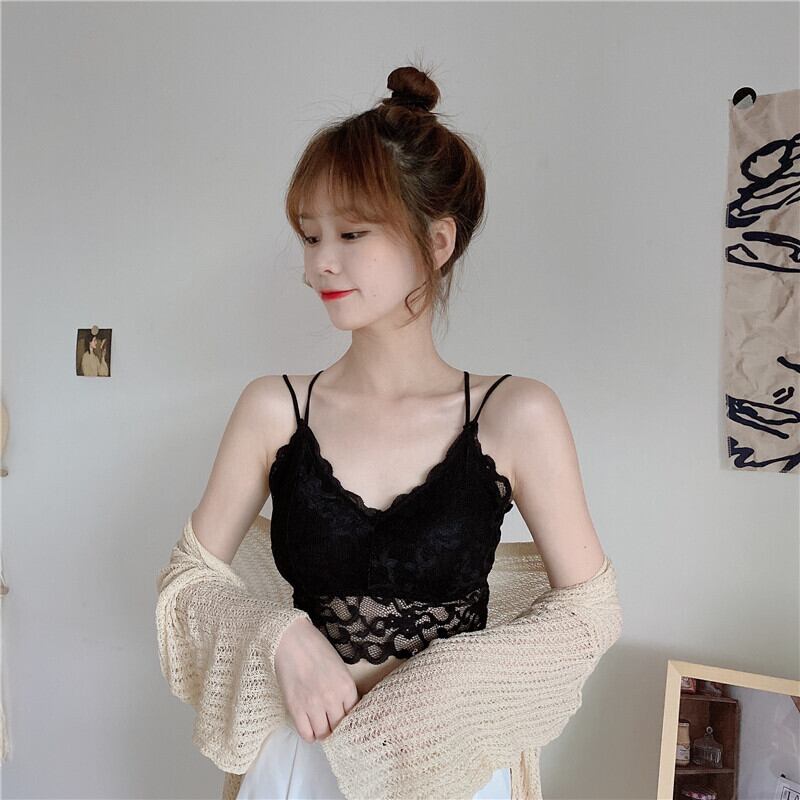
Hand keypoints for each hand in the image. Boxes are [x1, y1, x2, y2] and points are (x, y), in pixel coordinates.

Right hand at [274, 617, 359, 741]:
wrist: (290, 639)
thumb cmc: (316, 648)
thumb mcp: (339, 667)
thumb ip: (344, 688)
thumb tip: (345, 707)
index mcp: (347, 686)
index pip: (353, 715)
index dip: (348, 717)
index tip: (343, 716)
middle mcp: (333, 699)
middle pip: (339, 727)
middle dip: (336, 726)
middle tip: (331, 722)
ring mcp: (313, 705)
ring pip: (323, 734)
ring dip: (322, 731)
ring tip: (320, 725)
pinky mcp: (295, 708)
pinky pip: (306, 734)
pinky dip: (309, 734)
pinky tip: (309, 727)